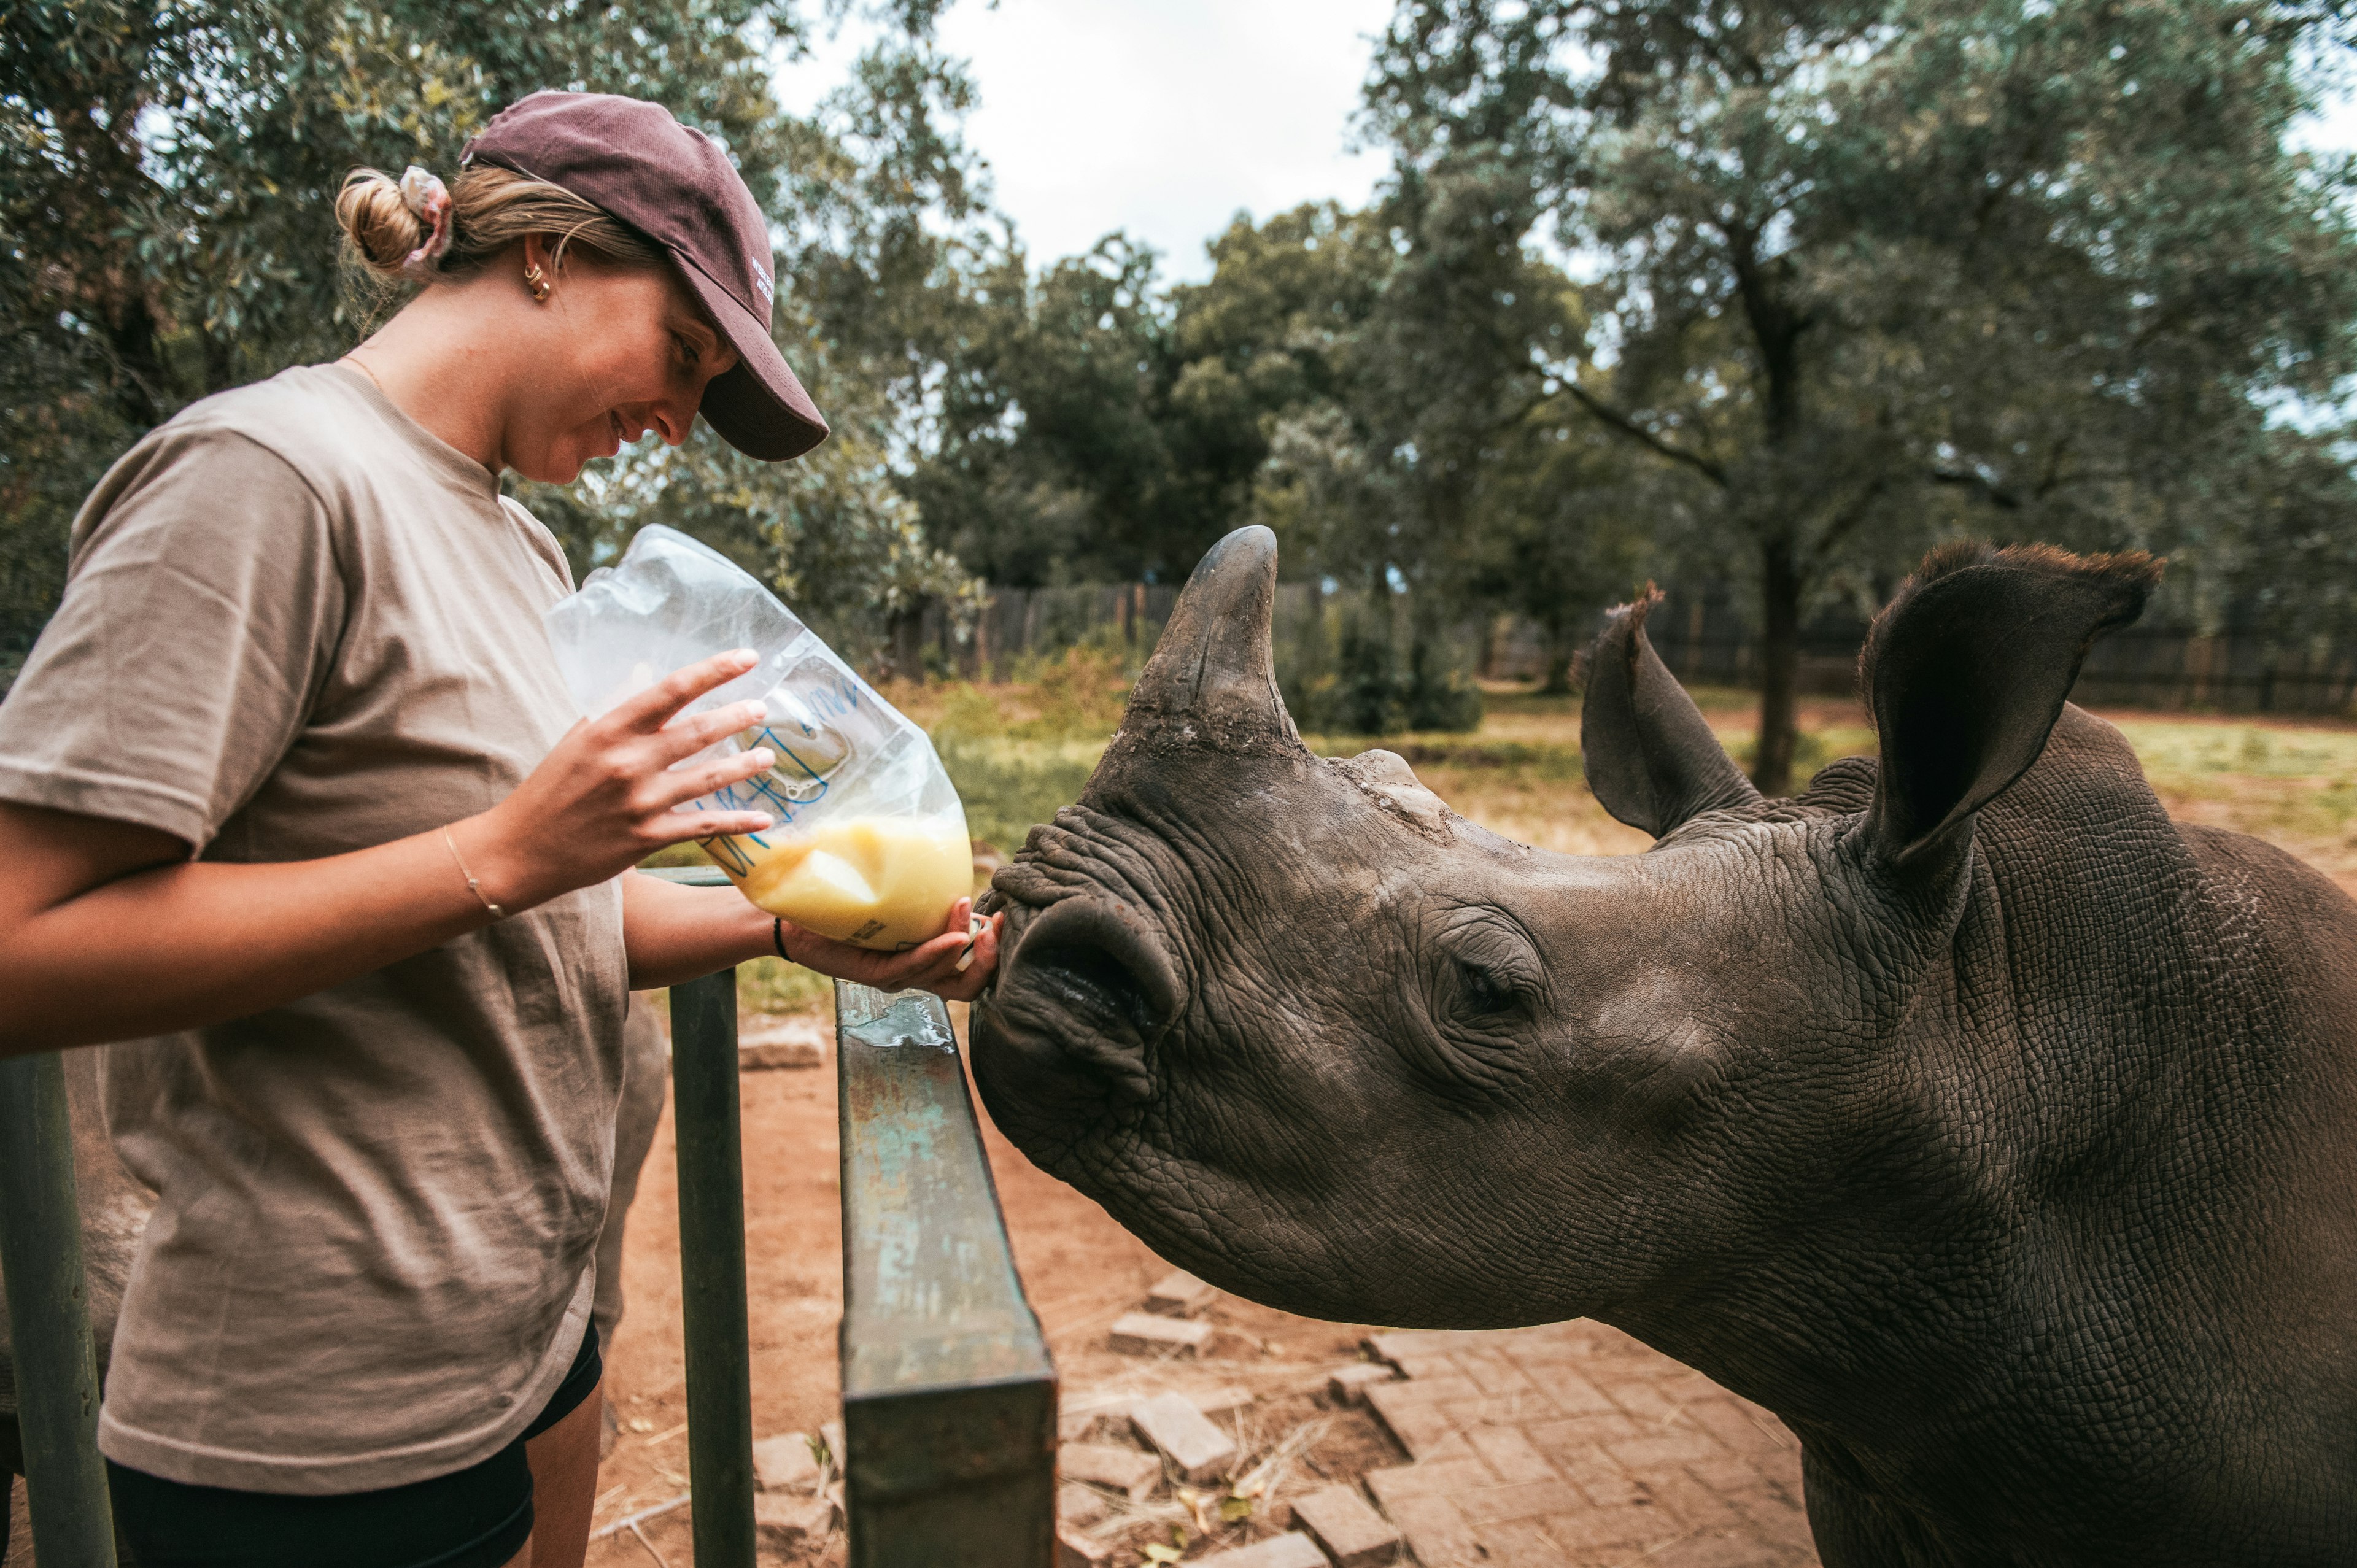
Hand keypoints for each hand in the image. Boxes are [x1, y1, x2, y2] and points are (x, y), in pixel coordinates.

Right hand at [465, 649, 778, 909]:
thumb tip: (645, 671)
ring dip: (744, 765)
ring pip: (708, 777)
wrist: (522, 849)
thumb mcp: (579, 738)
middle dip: (737, 716)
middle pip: (697, 731)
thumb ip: (616, 706)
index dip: (713, 670)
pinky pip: (703, 826)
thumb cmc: (552, 788)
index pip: (670, 690)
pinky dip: (737, 823)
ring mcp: (640, 802)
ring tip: (767, 756)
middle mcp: (627, 762)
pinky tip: (764, 819)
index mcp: (608, 729)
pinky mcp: (647, 838)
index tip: (746, 658)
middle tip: (763, 708)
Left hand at [779, 895, 1003, 1002]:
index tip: (1004, 918)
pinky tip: (951, 939)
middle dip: (988, 959)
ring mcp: (896, 977)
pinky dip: (936, 954)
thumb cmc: (846, 906)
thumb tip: (950, 856)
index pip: (972, 970)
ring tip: (966, 911)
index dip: (993, 951)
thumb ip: (923, 891)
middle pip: (968, 986)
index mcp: (925, 959)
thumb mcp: (895, 899)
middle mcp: (915, 973)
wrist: (796, 919)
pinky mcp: (874, 974)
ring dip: (961, 941)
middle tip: (994, 927)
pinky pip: (912, 968)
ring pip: (943, 975)